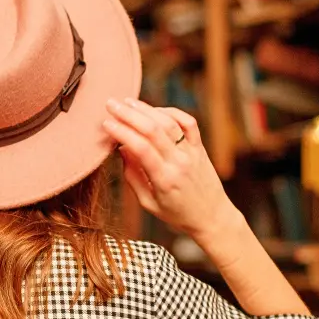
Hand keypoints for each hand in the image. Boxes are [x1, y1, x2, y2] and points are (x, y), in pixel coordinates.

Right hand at [103, 98, 241, 244]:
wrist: (212, 217)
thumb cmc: (177, 214)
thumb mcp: (149, 203)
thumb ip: (133, 177)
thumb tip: (122, 149)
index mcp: (164, 179)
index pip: (140, 148)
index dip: (121, 132)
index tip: (106, 124)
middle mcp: (179, 162)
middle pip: (153, 129)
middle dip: (129, 114)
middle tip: (111, 104)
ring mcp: (192, 152)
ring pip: (169, 122)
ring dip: (147, 109)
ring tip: (128, 102)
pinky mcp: (200, 147)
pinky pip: (188, 122)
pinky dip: (171, 112)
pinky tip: (155, 110)